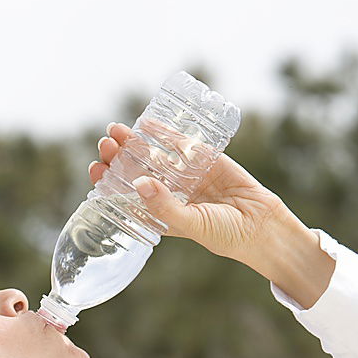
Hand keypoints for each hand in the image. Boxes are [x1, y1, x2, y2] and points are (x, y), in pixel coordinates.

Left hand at [89, 121, 293, 265]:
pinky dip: (163, 132)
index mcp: (159, 213)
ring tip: (116, 131)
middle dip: (117, 158)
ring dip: (134, 143)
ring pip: (153, 155)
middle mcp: (168, 193)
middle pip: (135, 171)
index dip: (108, 182)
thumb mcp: (192, 223)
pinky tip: (146, 123)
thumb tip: (139, 182)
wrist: (262, 225)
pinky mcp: (204, 159)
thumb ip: (165, 207)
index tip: (96, 170)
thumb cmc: (225, 234)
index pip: (126, 196)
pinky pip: (180, 143)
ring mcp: (185, 175)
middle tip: (105, 145)